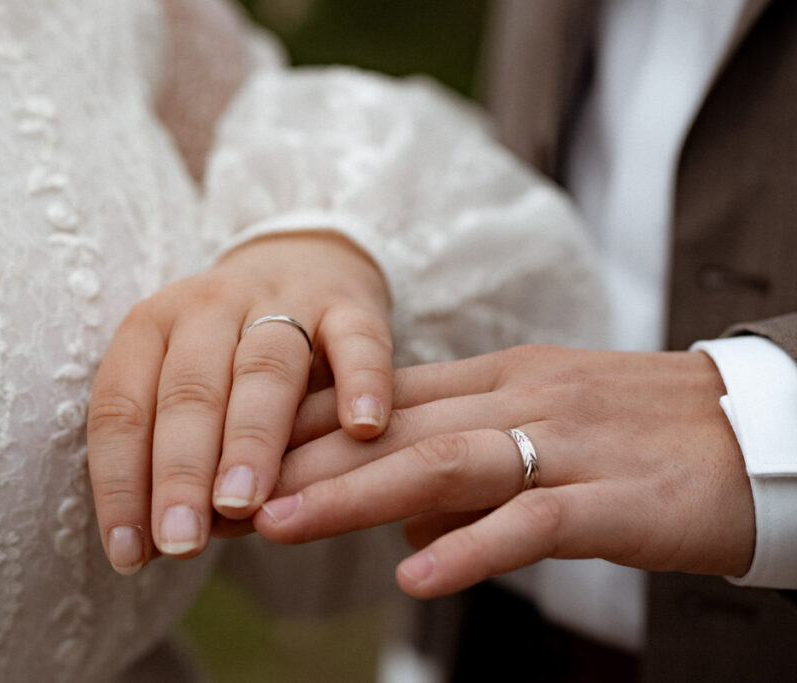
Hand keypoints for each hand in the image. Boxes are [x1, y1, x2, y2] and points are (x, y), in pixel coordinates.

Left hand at [87, 232, 392, 573]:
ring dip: (251, 439)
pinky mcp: (348, 305)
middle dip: (181, 472)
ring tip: (246, 503)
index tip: (130, 554)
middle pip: (189, 390)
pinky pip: (357, 339)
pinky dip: (361, 380)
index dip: (121, 482)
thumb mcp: (189, 389)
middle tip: (181, 542)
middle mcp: (208, 306)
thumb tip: (156, 548)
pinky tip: (362, 429)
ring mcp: (281, 299)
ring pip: (263, 369)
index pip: (121, 406)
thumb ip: (176, 453)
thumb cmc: (229, 358)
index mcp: (151, 326)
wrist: (301, 265)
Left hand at [253, 345, 754, 597]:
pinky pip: (532, 521)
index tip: (230, 452)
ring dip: (354, 496)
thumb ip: (462, 463)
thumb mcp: (535, 427)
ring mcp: (563, 443)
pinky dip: (471, 549)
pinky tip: (416, 578)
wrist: (752, 429)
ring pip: (441, 462)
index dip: (299, 424)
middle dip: (298, 460)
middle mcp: (515, 399)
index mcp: (492, 378)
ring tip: (280, 525)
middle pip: (388, 425)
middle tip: (221, 493)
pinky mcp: (612, 498)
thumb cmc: (632, 431)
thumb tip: (398, 523)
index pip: (376, 395)